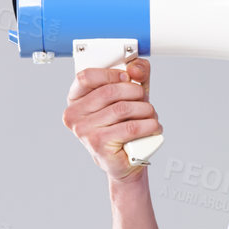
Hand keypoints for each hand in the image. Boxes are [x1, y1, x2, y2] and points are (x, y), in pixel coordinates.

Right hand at [61, 56, 160, 183]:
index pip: (85, 77)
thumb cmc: (123, 127)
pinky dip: (149, 125)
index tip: (128, 77)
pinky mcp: (99, 144)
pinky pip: (130, 128)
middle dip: (135, 93)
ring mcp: (84, 131)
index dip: (110, 73)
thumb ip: (133, 75)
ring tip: (151, 115)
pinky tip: (154, 127)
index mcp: (75, 100)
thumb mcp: (128, 97)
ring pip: (122, 109)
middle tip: (145, 99)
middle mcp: (74, 115)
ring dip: (145, 110)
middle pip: (109, 92)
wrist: (126, 161)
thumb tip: (135, 67)